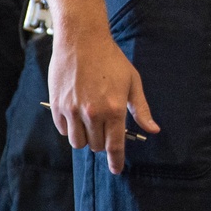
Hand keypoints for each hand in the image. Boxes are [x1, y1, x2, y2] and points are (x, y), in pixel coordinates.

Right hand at [48, 26, 158, 175]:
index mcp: (114, 109)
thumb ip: (142, 109)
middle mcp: (92, 113)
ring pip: (78, 142)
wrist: (82, 40)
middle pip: (96, 146)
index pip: (114, 146)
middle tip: (105, 126)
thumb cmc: (111, 60)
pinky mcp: (57, 106)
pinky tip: (77, 113)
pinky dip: (71, 128)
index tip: (116, 170)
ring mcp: (72, 111)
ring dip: (86, 137)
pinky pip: (63, 130)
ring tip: (91, 121)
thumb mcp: (132, 82)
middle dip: (102, 142)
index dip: (116, 162)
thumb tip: (153, 130)